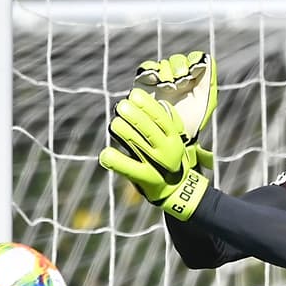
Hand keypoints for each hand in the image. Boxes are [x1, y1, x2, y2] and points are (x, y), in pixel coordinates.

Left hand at [98, 88, 210, 220]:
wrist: (179, 191)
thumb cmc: (172, 160)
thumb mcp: (176, 140)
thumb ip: (169, 121)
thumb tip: (157, 101)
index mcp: (174, 139)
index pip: (161, 118)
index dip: (147, 105)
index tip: (133, 95)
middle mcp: (167, 150)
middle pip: (148, 129)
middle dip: (133, 115)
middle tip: (120, 106)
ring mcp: (155, 164)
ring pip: (136, 144)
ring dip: (123, 131)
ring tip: (115, 124)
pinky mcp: (144, 178)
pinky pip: (127, 167)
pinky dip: (115, 160)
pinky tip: (106, 154)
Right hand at [134, 51, 217, 140]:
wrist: (169, 134)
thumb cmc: (191, 121)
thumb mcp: (205, 102)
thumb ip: (209, 81)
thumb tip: (208, 60)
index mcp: (195, 80)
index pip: (196, 59)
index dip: (195, 61)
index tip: (194, 71)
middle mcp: (179, 78)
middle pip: (179, 60)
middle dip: (180, 67)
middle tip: (180, 81)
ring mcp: (162, 79)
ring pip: (164, 63)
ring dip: (167, 72)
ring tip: (168, 87)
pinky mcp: (146, 81)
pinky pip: (148, 67)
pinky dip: (151, 70)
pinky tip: (156, 81)